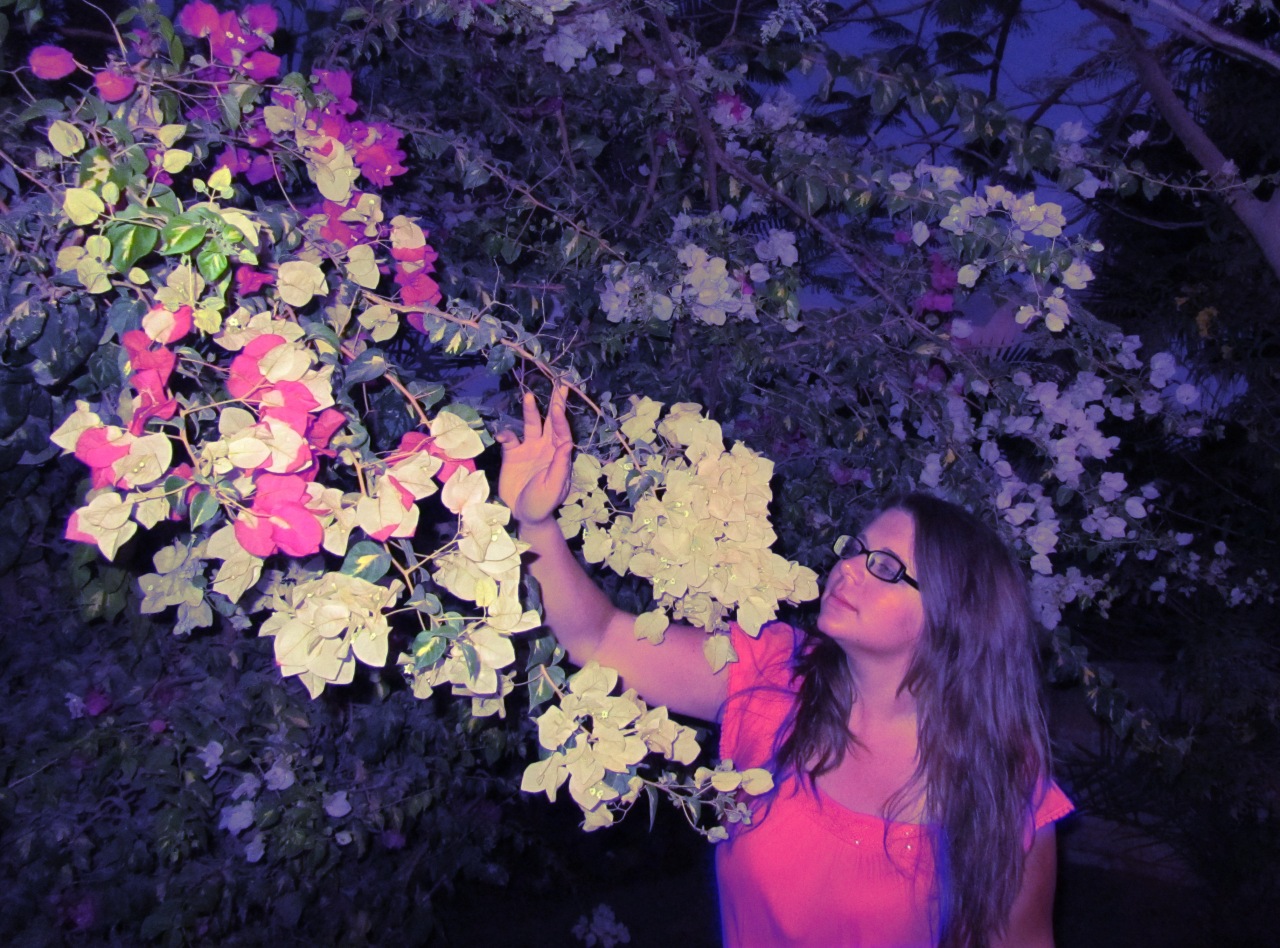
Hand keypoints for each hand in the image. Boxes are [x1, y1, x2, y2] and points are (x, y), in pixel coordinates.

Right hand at [496, 386, 574, 524]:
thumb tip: (567, 443)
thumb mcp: (554, 487)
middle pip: (550, 422)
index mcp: (559, 455)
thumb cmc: (543, 503)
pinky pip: (510, 439)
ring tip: (529, 396)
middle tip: (559, 385)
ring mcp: (528, 449)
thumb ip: (560, 465)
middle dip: (554, 404)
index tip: (558, 404)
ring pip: (530, 425)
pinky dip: (506, 434)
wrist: (522, 515)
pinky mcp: (512, 454)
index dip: (560, 418)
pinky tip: (503, 434)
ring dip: (531, 411)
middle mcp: (545, 448)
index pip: (562, 432)